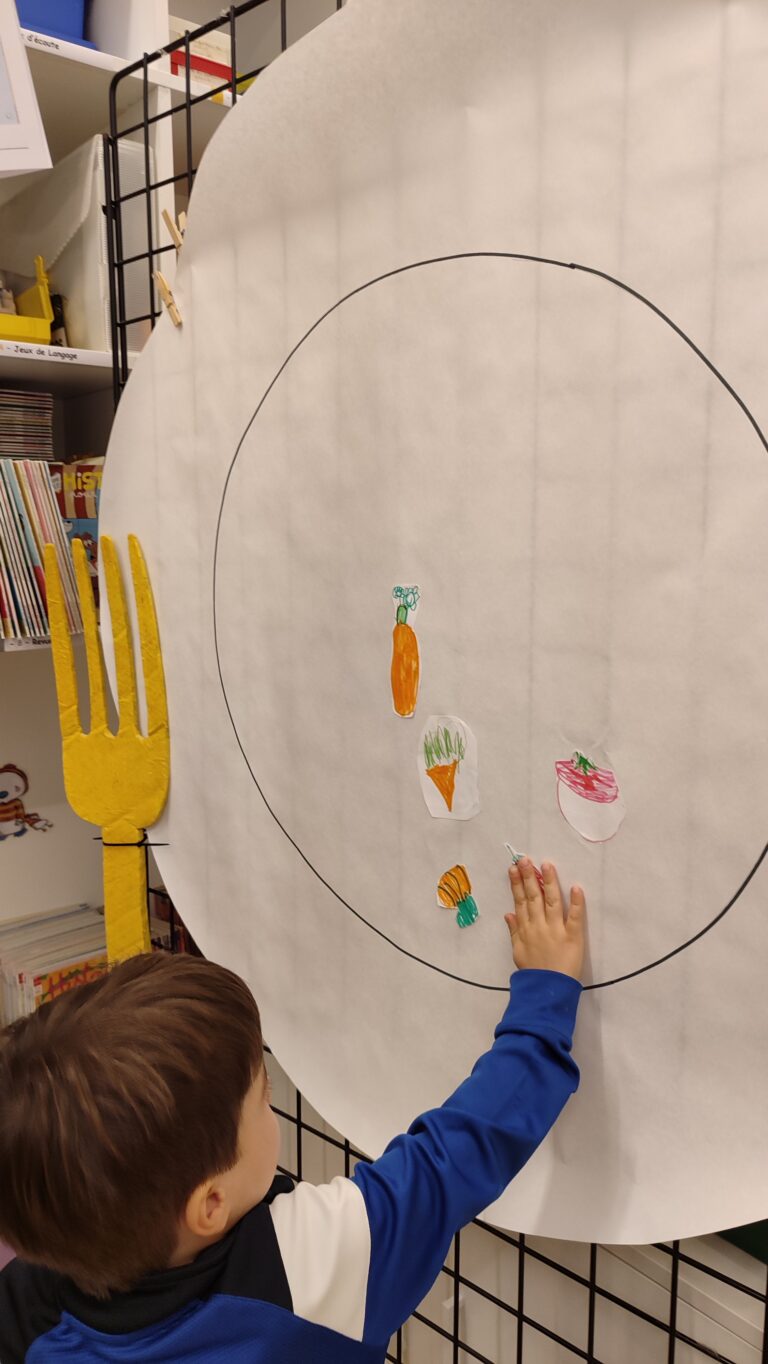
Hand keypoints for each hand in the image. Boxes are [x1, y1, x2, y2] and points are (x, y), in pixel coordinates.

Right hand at [505, 859, 584, 979]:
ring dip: (549, 882)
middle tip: (525, 859)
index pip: (520, 902)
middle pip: (533, 897)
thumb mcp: (518, 952)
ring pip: (551, 901)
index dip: (517, 884)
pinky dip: (576, 902)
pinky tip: (575, 887)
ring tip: (546, 865)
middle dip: (528, 877)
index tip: (514, 868)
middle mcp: (539, 926)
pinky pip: (574, 917)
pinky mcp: (573, 937)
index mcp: (526, 929)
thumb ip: (514, 931)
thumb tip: (508, 913)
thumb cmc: (533, 973)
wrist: (547, 991)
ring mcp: (555, 930)